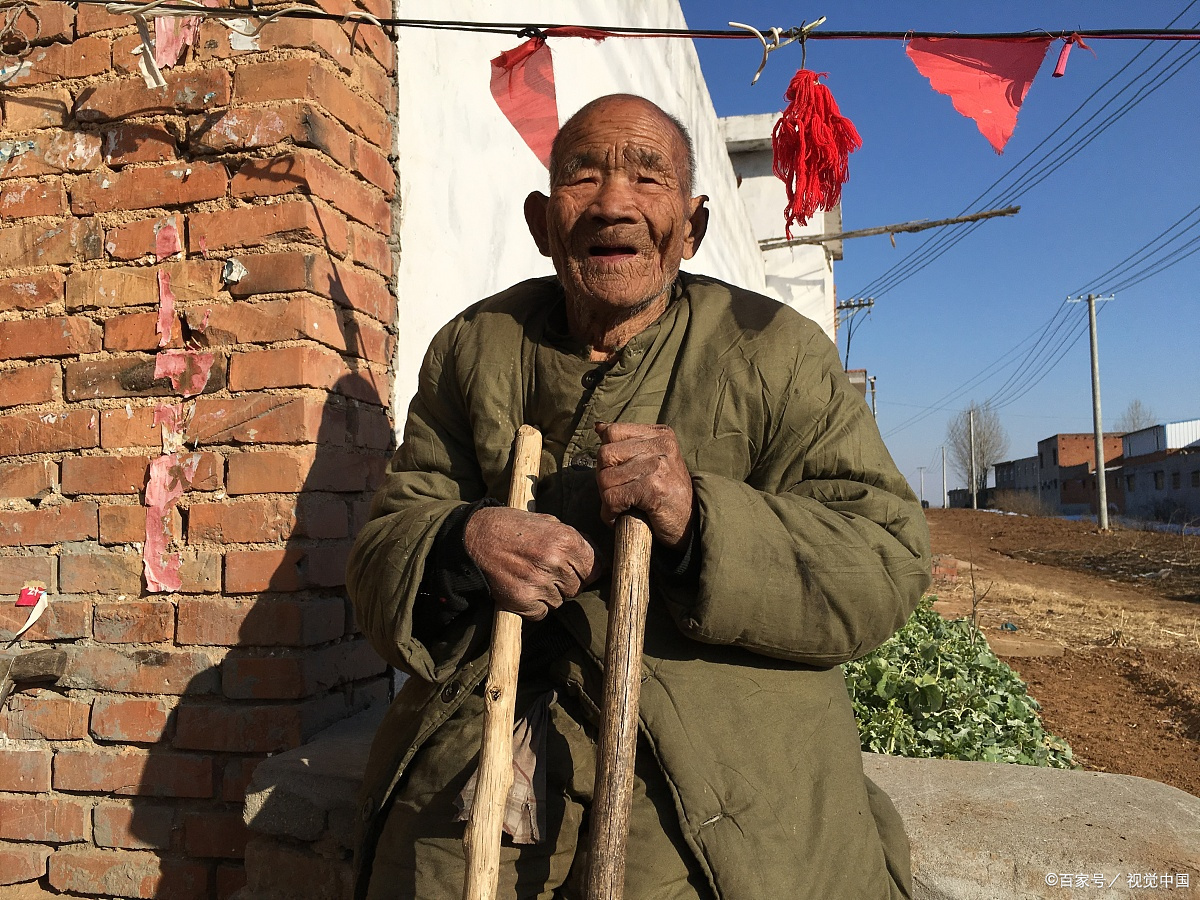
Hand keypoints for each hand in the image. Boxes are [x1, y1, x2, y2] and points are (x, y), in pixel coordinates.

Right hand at [464, 506, 600, 620]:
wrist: (474, 538)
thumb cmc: (511, 527)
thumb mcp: (547, 521)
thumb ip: (572, 540)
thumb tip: (595, 558)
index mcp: (565, 540)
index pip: (595, 567)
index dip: (587, 569)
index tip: (578, 570)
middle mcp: (554, 562)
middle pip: (579, 586)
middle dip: (568, 581)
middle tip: (548, 571)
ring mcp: (539, 583)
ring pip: (560, 601)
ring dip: (551, 593)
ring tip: (532, 576)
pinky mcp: (523, 601)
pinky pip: (542, 612)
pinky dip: (535, 605)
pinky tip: (524, 588)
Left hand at [595, 422, 694, 547]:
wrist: (690, 524)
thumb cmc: (668, 494)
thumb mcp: (652, 460)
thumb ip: (627, 443)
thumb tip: (599, 427)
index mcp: (660, 434)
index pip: (612, 432)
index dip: (607, 457)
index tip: (619, 474)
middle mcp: (661, 445)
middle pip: (605, 454)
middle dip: (604, 478)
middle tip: (618, 493)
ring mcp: (657, 466)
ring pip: (605, 478)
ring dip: (607, 498)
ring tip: (622, 505)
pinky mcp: (653, 489)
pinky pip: (613, 498)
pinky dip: (610, 512)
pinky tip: (621, 515)